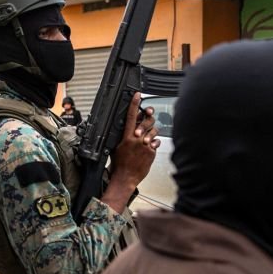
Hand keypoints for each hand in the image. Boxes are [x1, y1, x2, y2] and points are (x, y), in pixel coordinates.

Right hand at [102, 93, 159, 212]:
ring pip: (154, 131)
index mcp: (127, 137)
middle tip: (149, 115)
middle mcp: (137, 140)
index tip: (138, 95)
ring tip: (146, 138)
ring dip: (151, 132)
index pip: (132, 116)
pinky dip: (153, 143)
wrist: (125, 178)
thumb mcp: (117, 147)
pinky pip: (156, 142)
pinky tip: (148, 147)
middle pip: (147, 122)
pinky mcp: (152, 152)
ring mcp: (145, 146)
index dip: (135, 104)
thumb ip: (125, 137)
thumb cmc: (119, 165)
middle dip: (149, 118)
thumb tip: (130, 129)